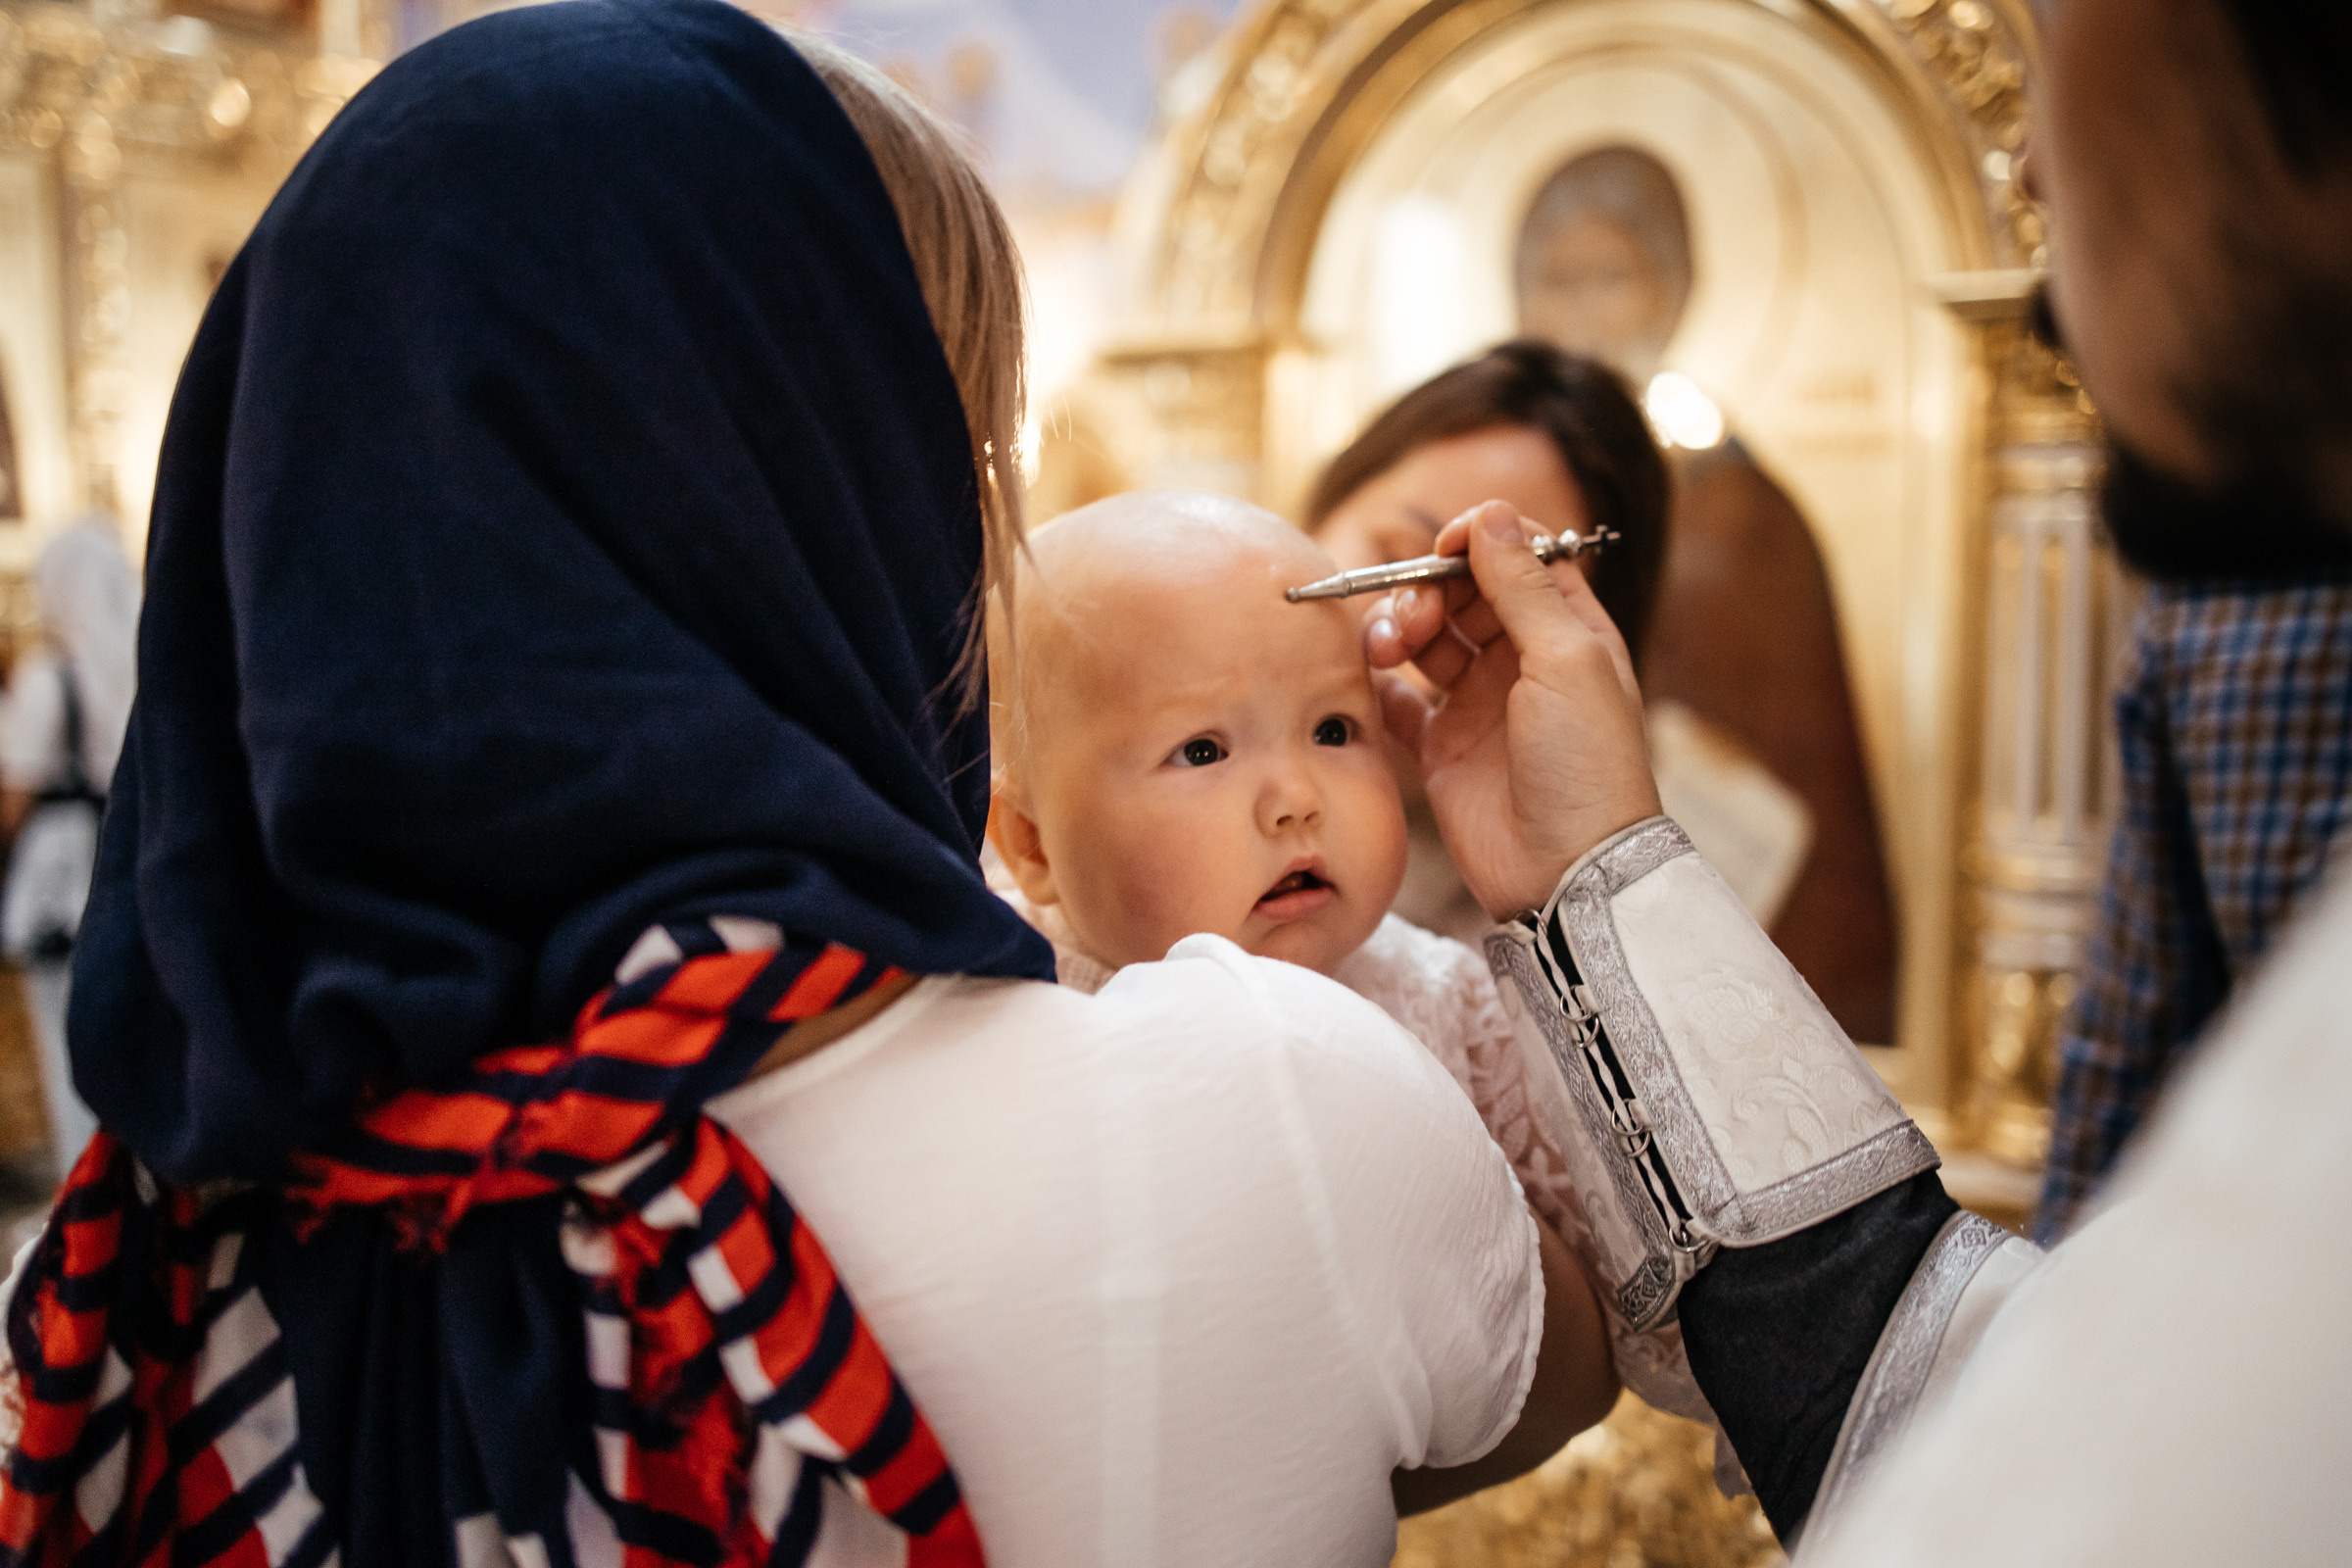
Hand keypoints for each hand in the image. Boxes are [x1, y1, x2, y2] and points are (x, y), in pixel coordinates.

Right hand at [1366, 501, 1661, 918]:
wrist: (1565, 870)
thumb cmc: (1585, 765)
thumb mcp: (1565, 660)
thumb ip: (1522, 586)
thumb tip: (1490, 513)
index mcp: (1566, 631)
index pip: (1517, 557)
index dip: (1479, 543)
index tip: (1446, 550)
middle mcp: (1521, 660)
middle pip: (1461, 592)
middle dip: (1429, 590)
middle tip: (1418, 620)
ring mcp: (1478, 702)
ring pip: (1425, 637)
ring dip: (1400, 627)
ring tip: (1389, 650)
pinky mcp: (1440, 746)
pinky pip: (1398, 697)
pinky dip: (1379, 680)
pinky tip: (1372, 677)